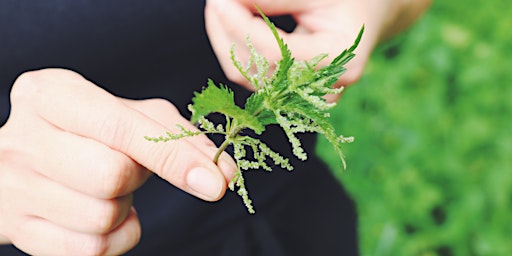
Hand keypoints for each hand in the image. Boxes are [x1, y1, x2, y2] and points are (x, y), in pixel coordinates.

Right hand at [0, 69, 235, 254]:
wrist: (34, 157)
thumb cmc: (93, 130)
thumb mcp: (134, 116)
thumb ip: (180, 138)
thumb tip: (223, 174)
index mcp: (52, 95)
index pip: (120, 128)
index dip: (174, 157)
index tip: (217, 182)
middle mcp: (23, 138)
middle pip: (111, 176)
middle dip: (137, 177)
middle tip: (129, 167)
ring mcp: (15, 187)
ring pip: (101, 216)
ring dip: (124, 208)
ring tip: (110, 188)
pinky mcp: (20, 228)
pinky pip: (91, 249)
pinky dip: (116, 236)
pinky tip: (105, 214)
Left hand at [205, 0, 429, 100]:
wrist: (363, 19)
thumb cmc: (346, 1)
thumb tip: (228, 3)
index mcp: (342, 59)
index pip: (278, 53)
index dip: (242, 27)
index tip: (218, 1)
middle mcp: (323, 87)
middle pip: (258, 68)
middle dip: (227, 31)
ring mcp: (305, 96)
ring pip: (247, 76)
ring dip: (224, 40)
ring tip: (221, 6)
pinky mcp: (288, 94)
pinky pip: (250, 76)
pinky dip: (233, 48)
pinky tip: (229, 23)